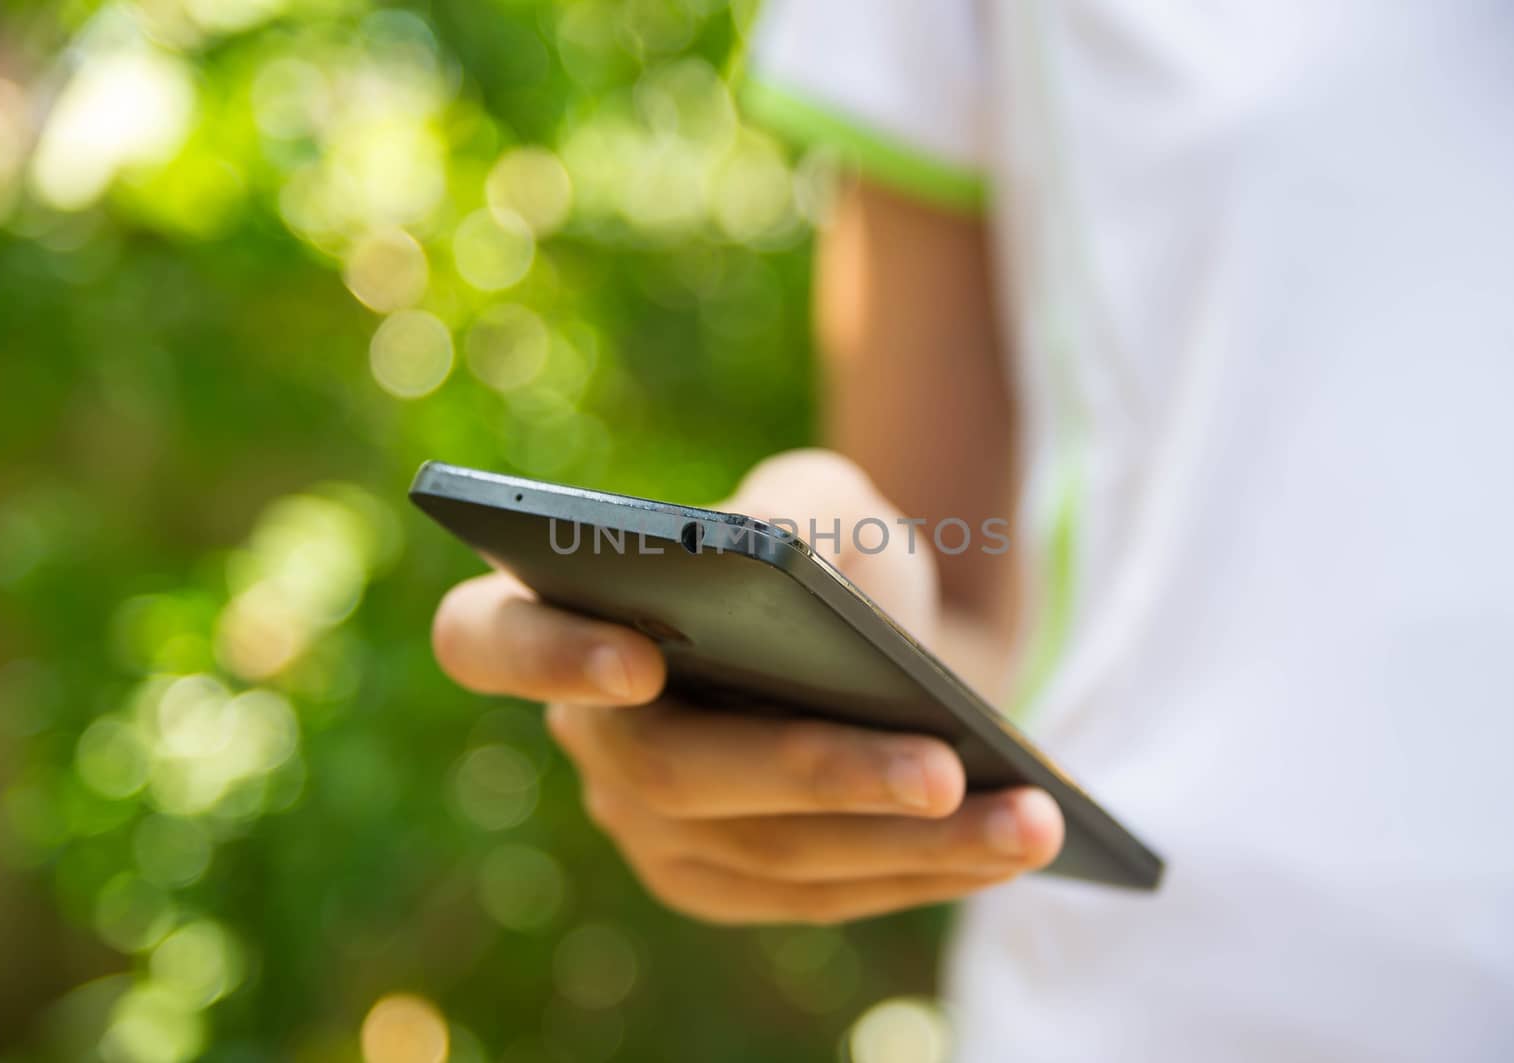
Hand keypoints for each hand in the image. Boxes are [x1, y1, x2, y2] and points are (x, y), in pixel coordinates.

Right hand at [431, 450, 1063, 923]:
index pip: (485, 642)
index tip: (639, 658)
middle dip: (813, 774)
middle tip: (937, 768)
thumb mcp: (821, 499)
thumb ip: (799, 507)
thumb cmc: (827, 554)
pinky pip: (820, 896)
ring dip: (907, 842)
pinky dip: (924, 872)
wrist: (874, 640)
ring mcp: (651, 829)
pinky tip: (1016, 845)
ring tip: (1028, 818)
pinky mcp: (725, 883)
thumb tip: (787, 564)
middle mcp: (590, 737)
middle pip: (670, 774)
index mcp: (564, 618)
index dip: (545, 658)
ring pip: (766, 855)